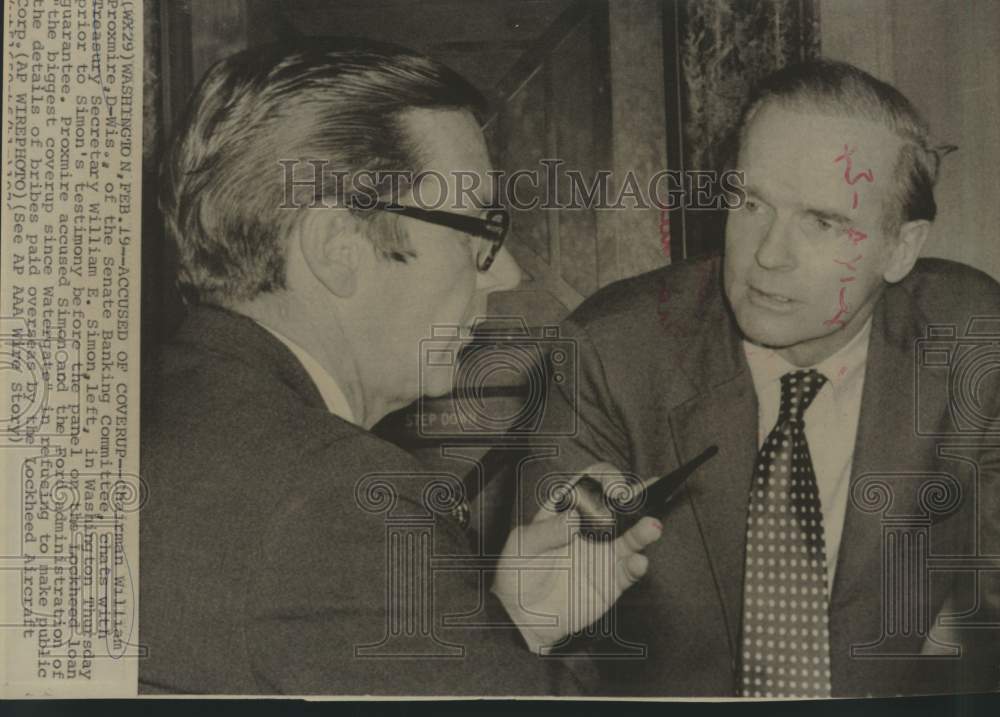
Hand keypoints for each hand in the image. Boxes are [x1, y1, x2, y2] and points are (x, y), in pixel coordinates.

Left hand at [491, 462, 662, 652]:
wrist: (522, 619)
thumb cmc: (517, 575)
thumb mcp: (522, 547)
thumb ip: (547, 531)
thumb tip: (573, 517)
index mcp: (565, 511)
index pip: (589, 484)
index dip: (603, 478)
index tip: (611, 487)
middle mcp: (589, 529)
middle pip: (618, 506)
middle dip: (634, 496)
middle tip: (637, 497)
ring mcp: (602, 554)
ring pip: (631, 537)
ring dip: (644, 530)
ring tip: (652, 527)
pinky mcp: (611, 580)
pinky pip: (629, 570)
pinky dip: (637, 565)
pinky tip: (638, 562)